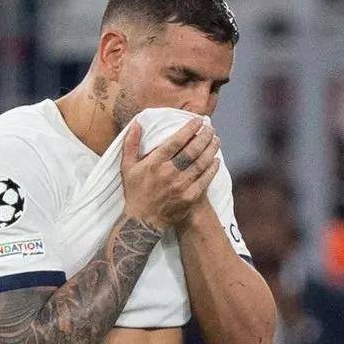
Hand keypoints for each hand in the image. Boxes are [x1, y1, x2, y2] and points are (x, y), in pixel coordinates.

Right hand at [119, 116, 218, 233]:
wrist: (142, 222)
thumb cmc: (135, 192)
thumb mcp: (128, 167)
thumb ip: (131, 144)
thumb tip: (137, 123)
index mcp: (154, 163)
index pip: (176, 141)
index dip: (189, 129)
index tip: (198, 121)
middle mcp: (169, 173)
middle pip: (192, 151)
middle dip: (204, 137)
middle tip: (210, 129)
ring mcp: (181, 186)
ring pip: (201, 164)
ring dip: (210, 150)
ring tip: (216, 141)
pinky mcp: (189, 197)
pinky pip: (204, 180)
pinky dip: (212, 169)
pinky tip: (216, 161)